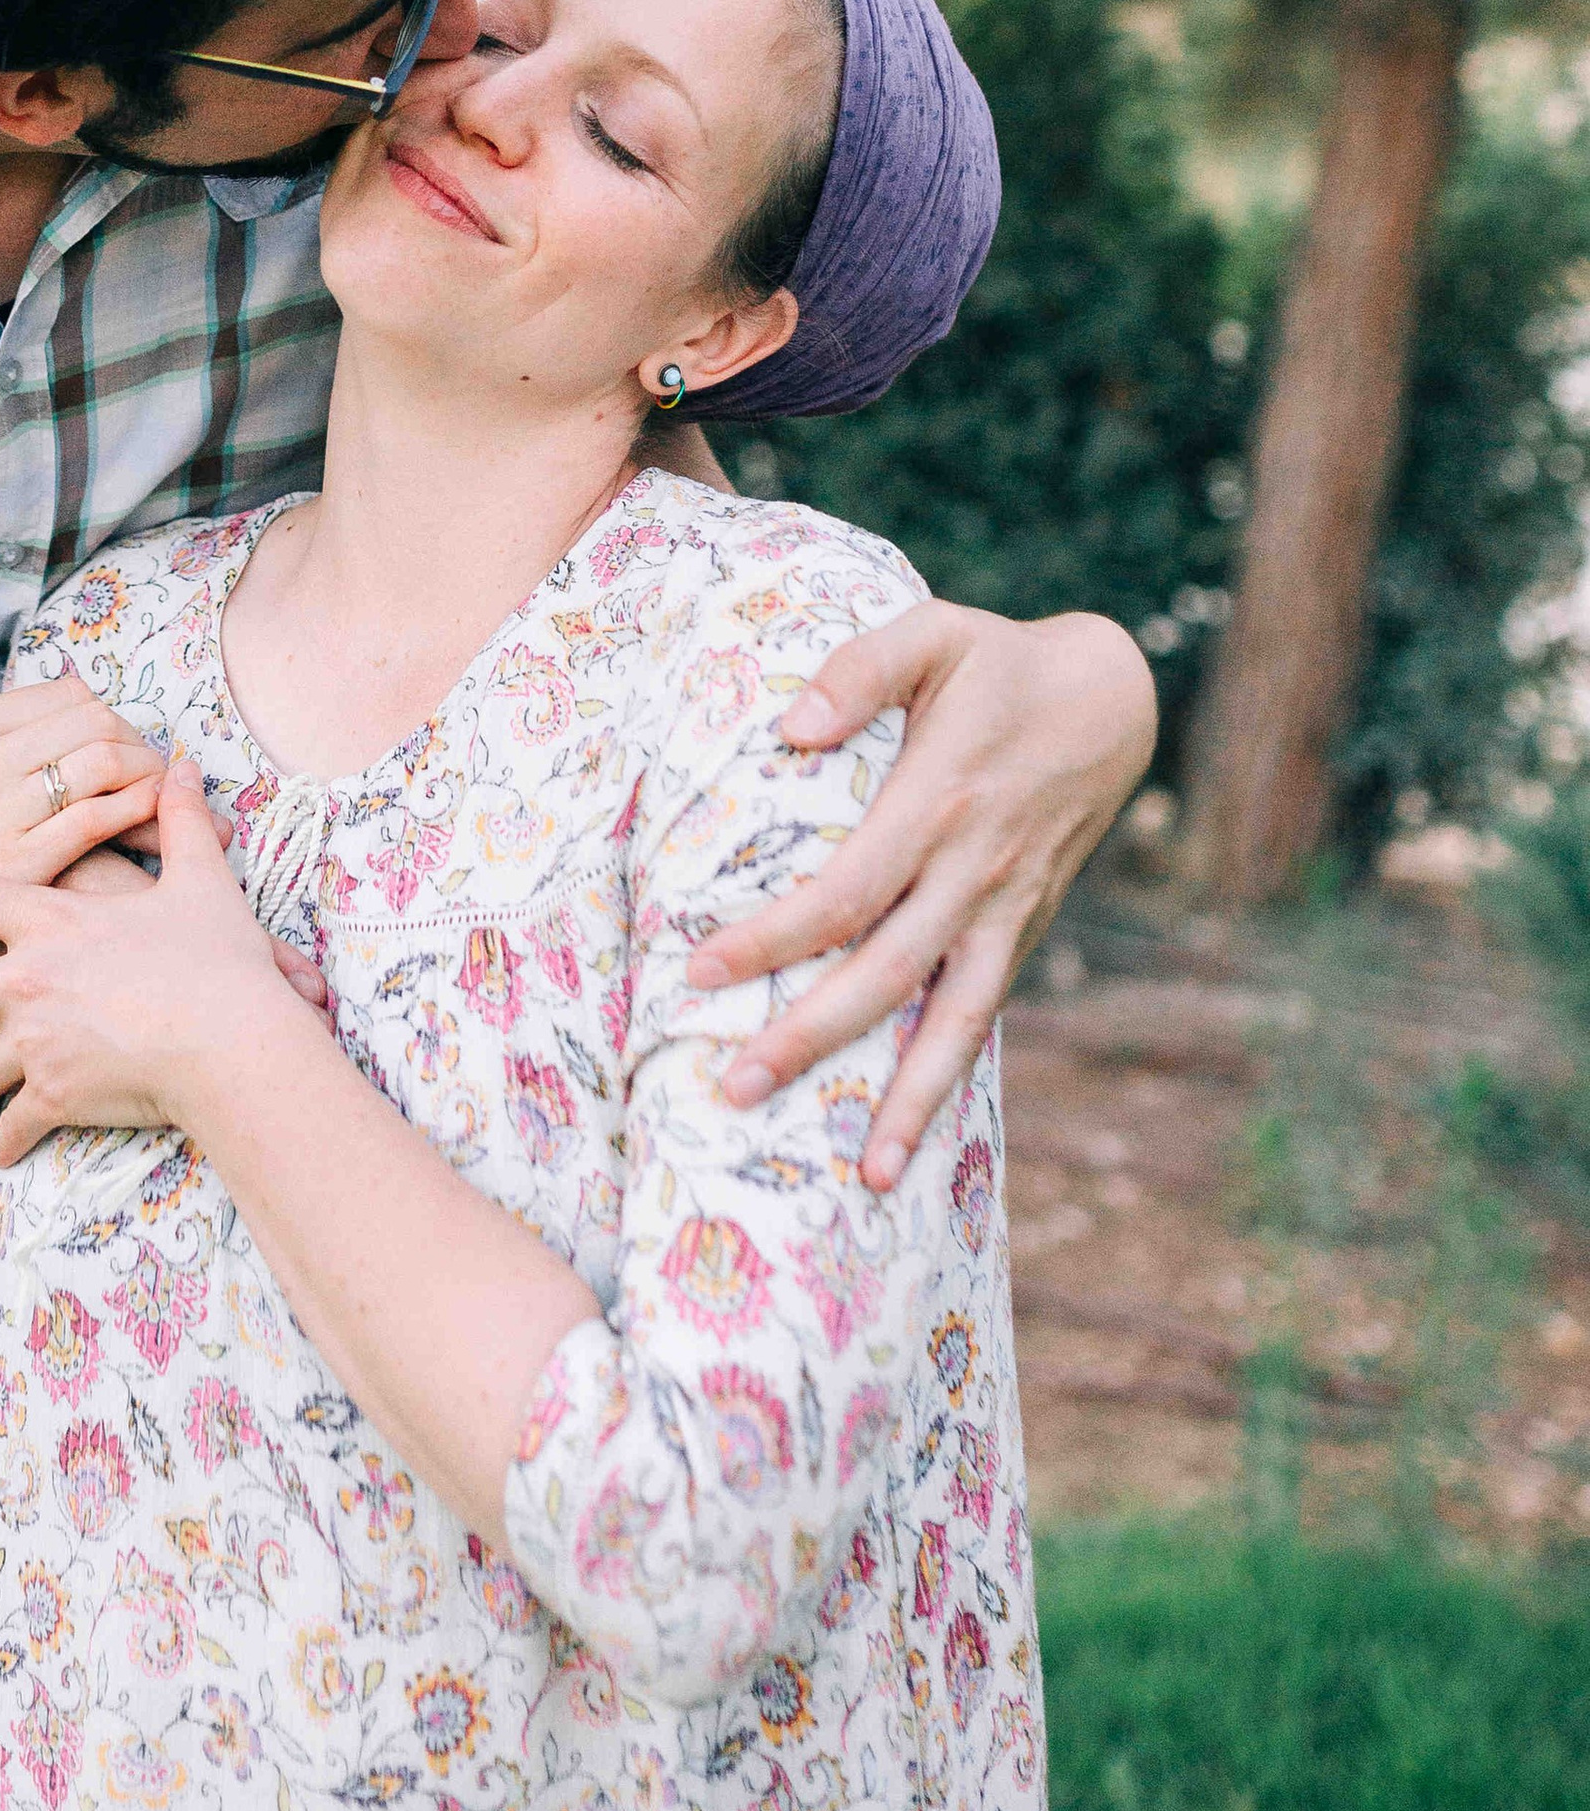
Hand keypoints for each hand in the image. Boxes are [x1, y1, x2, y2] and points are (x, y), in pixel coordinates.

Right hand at [0, 672, 168, 1011]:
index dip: (110, 718)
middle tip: (160, 774)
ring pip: (105, 761)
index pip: (66, 695)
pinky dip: (138, 813)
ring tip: (165, 802)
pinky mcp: (15, 862)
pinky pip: (97, 817)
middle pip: (95, 721)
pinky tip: (154, 828)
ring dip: (149, 776)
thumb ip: (0, 744)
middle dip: (140, 745)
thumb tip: (78, 702)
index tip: (126, 747)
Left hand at [0, 761, 317, 1166]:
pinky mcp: (57, 1094)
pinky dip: (6, 1142)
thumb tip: (187, 764)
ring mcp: (36, 1042)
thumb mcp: (201, 882)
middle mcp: (27, 981)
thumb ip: (181, 821)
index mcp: (48, 923)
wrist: (232, 1044)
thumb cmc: (219, 961)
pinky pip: (19, 1124)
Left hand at [690, 604, 1155, 1191]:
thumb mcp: (935, 633)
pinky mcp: (1022, 930)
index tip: (701, 969)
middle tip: (733, 1090)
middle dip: (812, 1038)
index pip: (845, 891)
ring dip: (910, 1100)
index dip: (776, 936)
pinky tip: (909, 1139)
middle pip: (886, 974)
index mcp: (939, 802)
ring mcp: (1004, 910)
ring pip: (953, 1020)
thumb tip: (792, 729)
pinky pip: (981, 1015)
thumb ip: (861, 669)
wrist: (1110, 698)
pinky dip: (950, 1078)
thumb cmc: (998, 662)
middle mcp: (974, 872)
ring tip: (867, 1177)